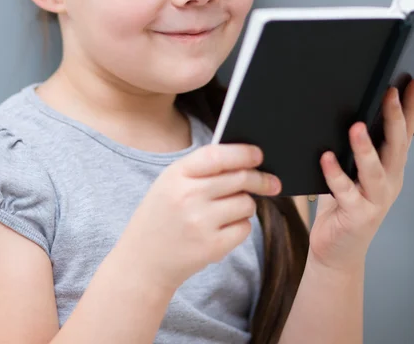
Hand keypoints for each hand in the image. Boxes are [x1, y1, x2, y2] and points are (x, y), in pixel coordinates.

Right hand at [116, 142, 280, 291]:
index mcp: (176, 175)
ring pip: (246, 203)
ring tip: (227, 211)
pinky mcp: (212, 247)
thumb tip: (246, 160)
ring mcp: (200, 223)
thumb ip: (202, 169)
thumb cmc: (162, 215)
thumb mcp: (170, 183)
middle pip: (240, 178)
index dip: (242, 153)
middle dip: (260, 179)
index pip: (217, 156)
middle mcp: (188, 196)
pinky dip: (241, 226)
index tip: (259, 154)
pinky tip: (223, 229)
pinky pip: (245, 228)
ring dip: (245, 204)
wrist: (143, 261)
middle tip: (272, 182)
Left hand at [309, 79, 413, 270]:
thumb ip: (358, 149)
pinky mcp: (355, 214)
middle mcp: (388, 182)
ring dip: (365, 147)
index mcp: (391, 169)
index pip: (404, 134)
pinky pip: (343, 191)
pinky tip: (326, 158)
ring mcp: (374, 200)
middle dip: (394, 119)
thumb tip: (352, 112)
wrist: (337, 249)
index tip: (410, 84)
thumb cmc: (344, 205)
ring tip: (356, 127)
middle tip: (390, 94)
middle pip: (395, 147)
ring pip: (373, 170)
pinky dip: (335, 173)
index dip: (409, 109)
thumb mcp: (356, 172)